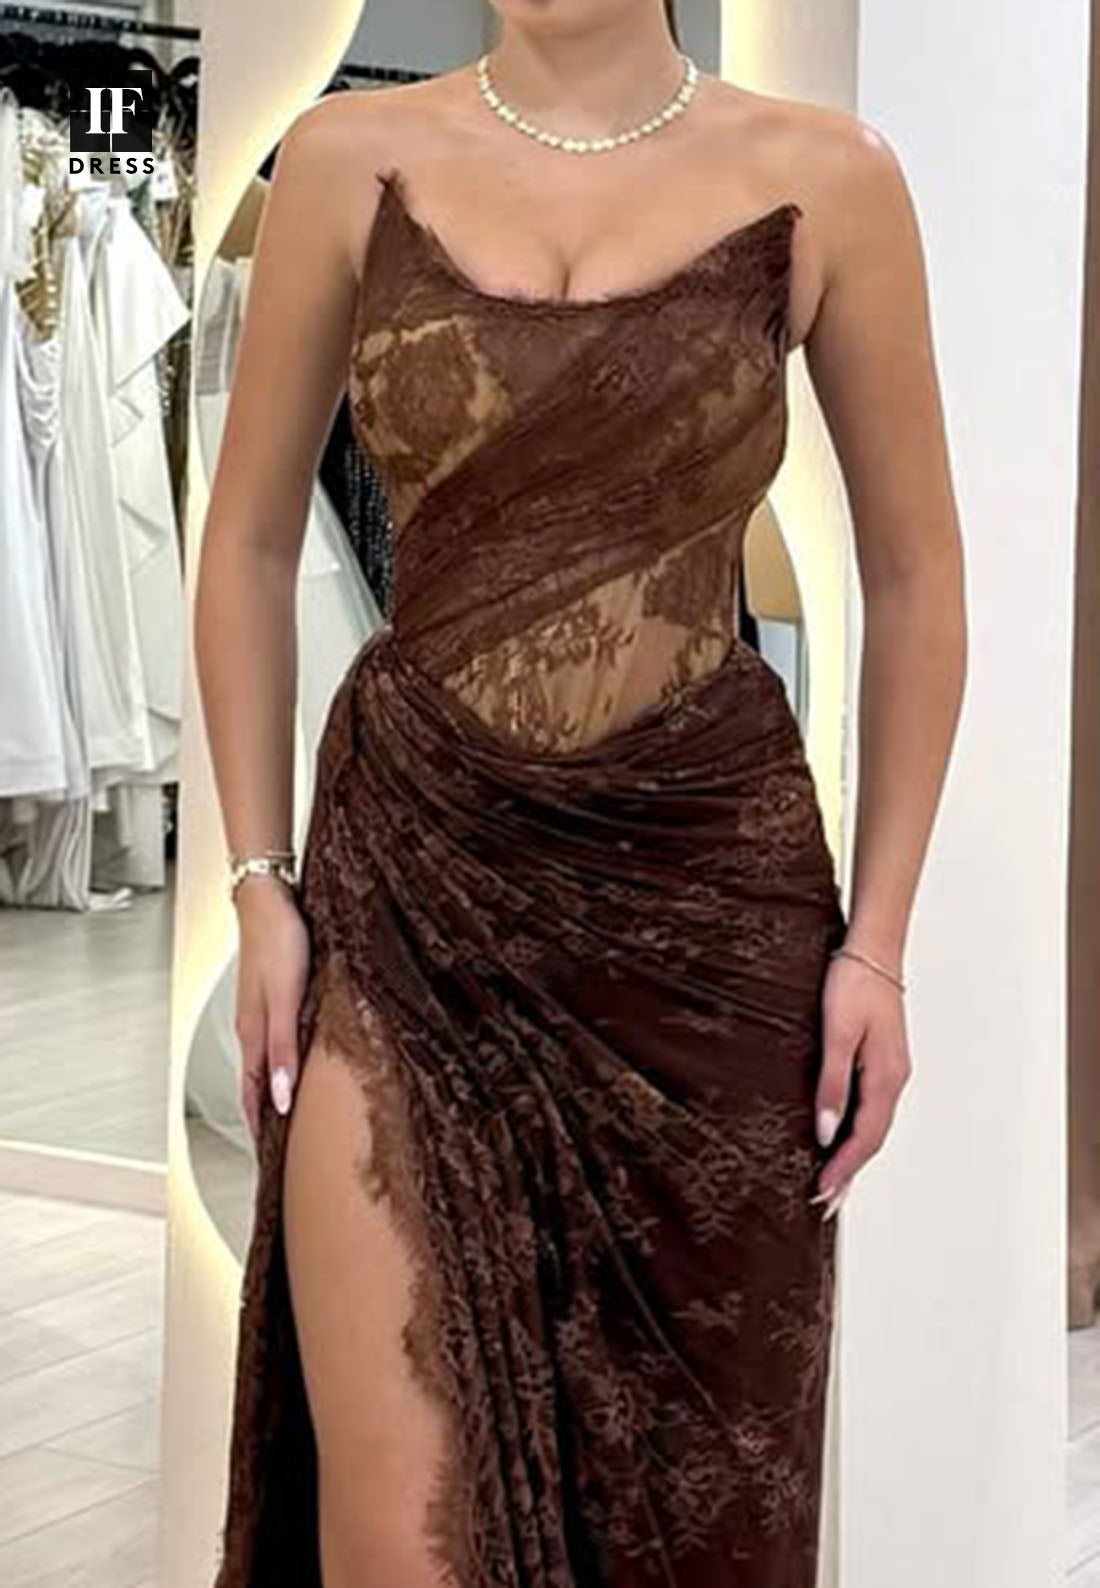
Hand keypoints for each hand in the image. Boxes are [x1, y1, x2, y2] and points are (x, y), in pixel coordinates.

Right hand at [233, 877, 310, 1143]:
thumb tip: (283, 1098)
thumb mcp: (287, 999)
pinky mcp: (274, 993)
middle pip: (258, 1083)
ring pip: (266, 1061)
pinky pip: (275, 1039)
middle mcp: (254, 1026)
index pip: (255, 1094)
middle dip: (266, 1116)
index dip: (261, 1127)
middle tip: (279, 1146)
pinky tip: (295, 1059)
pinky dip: (282, 1061)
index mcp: (254, 1033)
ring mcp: (262, 1009)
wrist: (269, 897)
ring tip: (286, 1114)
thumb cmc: (278, 940)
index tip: (269, 1158)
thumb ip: (284, 1047)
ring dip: (274, 1090)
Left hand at [811, 949, 911, 1217]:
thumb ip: (832, 1084)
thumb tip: (825, 1133)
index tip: (822, 1195)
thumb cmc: (852, 985)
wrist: (873, 950)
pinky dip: (856, 1132)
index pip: (865, 1137)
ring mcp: (891, 1071)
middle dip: (849, 1173)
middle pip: (873, 1138)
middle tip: (824, 1205)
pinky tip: (842, 1138)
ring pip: (873, 1125)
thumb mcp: (837, 1034)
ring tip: (832, 1184)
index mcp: (886, 1077)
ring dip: (853, 1156)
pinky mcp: (883, 1061)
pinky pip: (871, 1108)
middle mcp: (894, 1080)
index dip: (844, 1169)